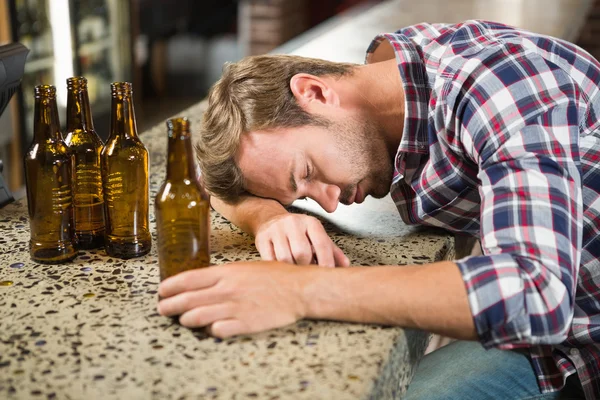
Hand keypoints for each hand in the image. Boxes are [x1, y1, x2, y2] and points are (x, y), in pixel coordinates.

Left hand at [157, 261, 318, 337]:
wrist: (300, 289)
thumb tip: (203, 281)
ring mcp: (235, 308)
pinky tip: (210, 329)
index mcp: (226, 273)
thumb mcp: (246, 267)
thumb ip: (224, 275)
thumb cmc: (275, 276)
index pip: (188, 279)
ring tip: (184, 319)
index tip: (161, 291)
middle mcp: (227, 290)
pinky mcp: (245, 324)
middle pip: (188, 299)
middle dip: (169, 306)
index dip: (170, 286)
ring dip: (186, 319)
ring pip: (198, 317)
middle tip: (162, 309)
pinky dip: (210, 330)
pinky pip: (218, 330)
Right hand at [254, 213, 349, 266]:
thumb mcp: (316, 236)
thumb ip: (331, 250)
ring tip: (294, 269)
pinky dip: (277, 268)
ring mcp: (276, 230)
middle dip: (306, 267)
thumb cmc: (298, 232)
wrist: (270, 219)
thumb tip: (345, 266)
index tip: (327, 275)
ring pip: (285, 258)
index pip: (322, 244)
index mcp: (311, 223)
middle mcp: (293, 223)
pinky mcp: (262, 238)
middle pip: (302, 253)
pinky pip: (270, 260)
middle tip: (306, 273)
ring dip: (291, 269)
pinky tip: (281, 268)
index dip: (326, 263)